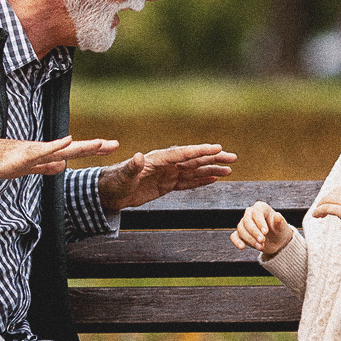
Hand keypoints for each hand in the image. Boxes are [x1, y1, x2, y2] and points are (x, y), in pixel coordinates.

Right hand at [0, 135, 118, 182]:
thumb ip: (45, 167)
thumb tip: (63, 166)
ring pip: (62, 150)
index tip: (113, 146)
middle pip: (75, 149)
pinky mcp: (23, 156)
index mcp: (47, 156)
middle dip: (95, 147)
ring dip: (81, 147)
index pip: (75, 152)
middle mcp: (44, 151)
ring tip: (99, 144)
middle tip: (116, 144)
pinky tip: (68, 140)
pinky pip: (43, 151)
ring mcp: (34, 152)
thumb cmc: (3, 162)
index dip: (94, 150)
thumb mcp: (30, 168)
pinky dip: (56, 146)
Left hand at [98, 143, 237, 211]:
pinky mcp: (167, 185)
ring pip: (194, 171)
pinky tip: (213, 178)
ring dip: (211, 170)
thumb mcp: (123, 175)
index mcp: (158, 159)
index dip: (201, 151)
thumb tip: (137, 156)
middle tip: (232, 157)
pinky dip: (201, 181)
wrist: (109, 192)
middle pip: (194, 160)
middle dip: (213, 158)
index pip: (184, 153)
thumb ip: (132, 167)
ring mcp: (168, 174)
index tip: (217, 149)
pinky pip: (187, 182)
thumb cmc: (114, 181)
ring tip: (229, 169)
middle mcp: (166, 164)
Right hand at [230, 201, 292, 255]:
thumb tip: (277, 216)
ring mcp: (244, 224)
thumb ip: (279, 222)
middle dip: (254, 232)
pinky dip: (237, 241)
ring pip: (241, 229)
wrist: (276, 241)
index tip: (265, 232)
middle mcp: (250, 213)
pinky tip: (242, 247)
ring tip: (261, 247)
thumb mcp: (282, 227)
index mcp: (261, 208)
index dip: (260, 222)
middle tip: (262, 241)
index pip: (256, 212)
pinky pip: (234, 236)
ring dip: (250, 239)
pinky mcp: (240, 234)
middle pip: (247, 221)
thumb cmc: (279, 230)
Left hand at [313, 184, 340, 257]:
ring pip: (326, 200)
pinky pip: (326, 208)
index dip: (330, 198)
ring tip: (319, 215)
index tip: (326, 206)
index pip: (337, 190)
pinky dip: (318, 211)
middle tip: (321, 212)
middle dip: (324, 202)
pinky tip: (316, 216)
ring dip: (320, 207)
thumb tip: (331, 200)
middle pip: (330, 194)